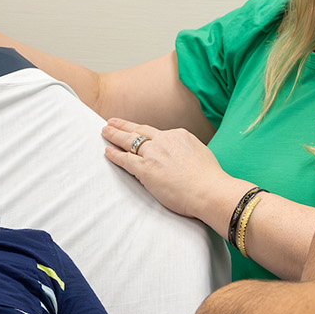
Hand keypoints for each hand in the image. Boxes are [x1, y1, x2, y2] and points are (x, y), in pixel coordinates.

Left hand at [103, 117, 233, 222]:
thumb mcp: (201, 153)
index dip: (143, 131)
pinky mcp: (145, 168)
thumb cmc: (210, 179)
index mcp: (179, 135)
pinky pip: (125, 159)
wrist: (209, 191)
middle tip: (112, 122)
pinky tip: (107, 151)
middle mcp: (164, 140)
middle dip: (124, 126)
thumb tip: (182, 155)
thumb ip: (187, 150)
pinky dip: (114, 154)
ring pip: (129, 141)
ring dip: (114, 135)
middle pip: (139, 130)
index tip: (136, 129)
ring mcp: (153, 154)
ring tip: (105, 131)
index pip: (156, 133)